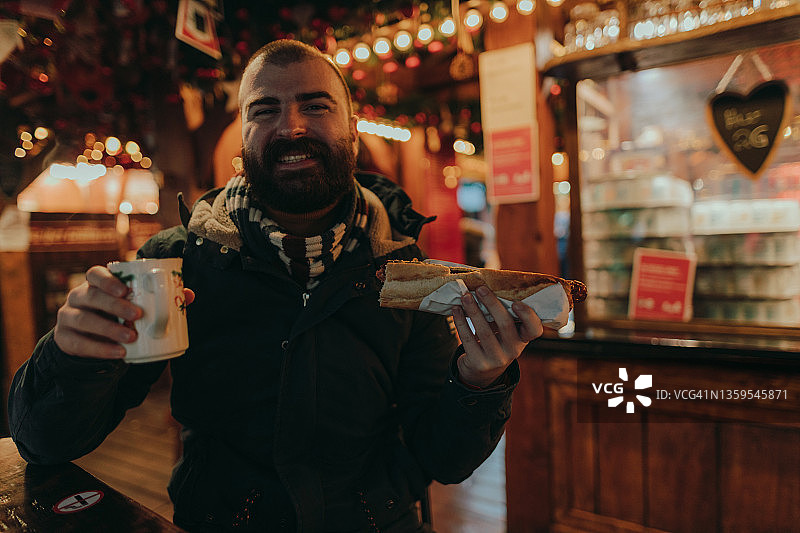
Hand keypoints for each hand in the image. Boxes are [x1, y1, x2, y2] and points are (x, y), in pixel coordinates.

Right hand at [54, 265, 194, 359]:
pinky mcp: (65, 339)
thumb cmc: (117, 317)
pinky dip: (100, 349)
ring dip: (109, 329)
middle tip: (137, 315)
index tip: (125, 289)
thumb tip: (189, 294)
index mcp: (95, 285)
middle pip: (91, 296)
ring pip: (83, 319)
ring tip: (131, 338)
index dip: (107, 279)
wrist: (91, 342)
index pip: (94, 274)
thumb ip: (160, 300)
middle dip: (114, 305)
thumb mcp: (133, 307)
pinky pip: (79, 343)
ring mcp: (68, 317)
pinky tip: (119, 354)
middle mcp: (78, 297)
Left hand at [451, 285, 542, 387]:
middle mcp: (513, 350)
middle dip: (492, 304)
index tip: (516, 303)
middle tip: (480, 289)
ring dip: (473, 310)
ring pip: (484, 331)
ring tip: (465, 296)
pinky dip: (461, 322)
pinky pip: (468, 339)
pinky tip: (456, 309)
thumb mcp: (505, 332)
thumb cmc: (495, 342)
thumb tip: (487, 286)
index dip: (527, 316)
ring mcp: (496, 359)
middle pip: (505, 325)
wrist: (482, 372)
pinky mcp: (479, 363)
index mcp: (523, 339)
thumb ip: (503, 314)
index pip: (534, 330)